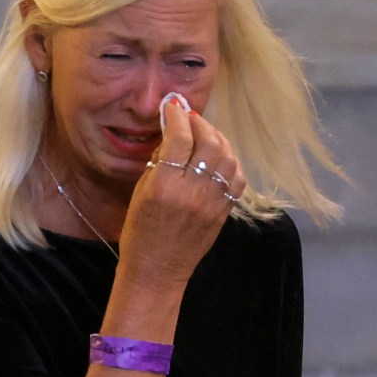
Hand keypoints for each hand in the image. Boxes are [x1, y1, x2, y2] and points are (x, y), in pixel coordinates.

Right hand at [117, 100, 246, 290]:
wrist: (158, 270)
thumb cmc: (140, 232)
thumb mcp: (140, 193)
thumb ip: (158, 162)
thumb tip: (173, 135)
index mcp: (164, 187)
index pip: (179, 139)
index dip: (178, 117)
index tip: (174, 107)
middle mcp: (192, 193)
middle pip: (208, 143)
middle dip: (200, 123)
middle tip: (190, 118)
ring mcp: (212, 203)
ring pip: (227, 157)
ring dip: (218, 138)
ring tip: (205, 134)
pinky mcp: (224, 212)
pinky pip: (237, 178)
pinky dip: (230, 161)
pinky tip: (219, 156)